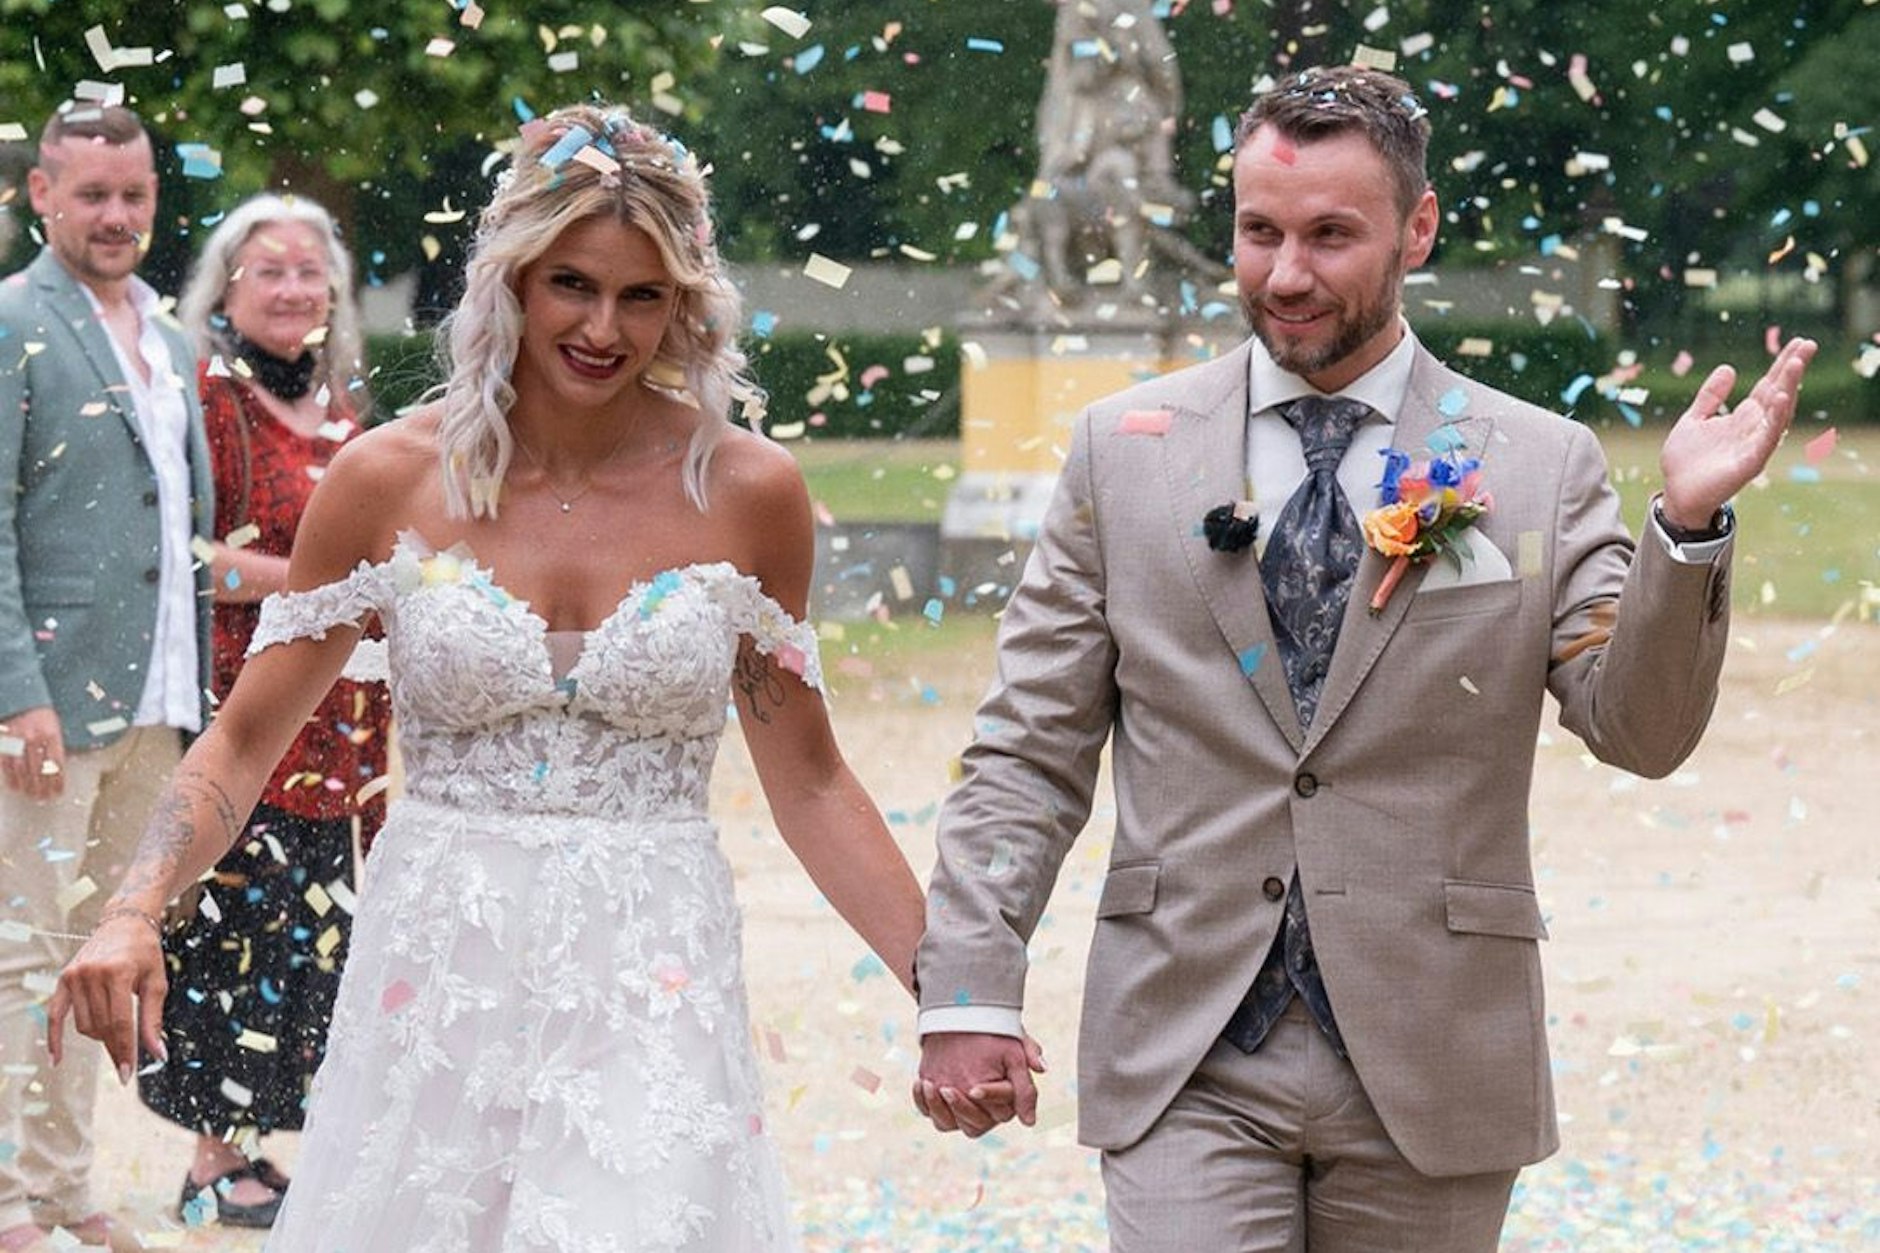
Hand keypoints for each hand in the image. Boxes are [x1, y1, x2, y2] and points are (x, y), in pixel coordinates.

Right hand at [0, 705, 66, 799]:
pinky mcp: (4, 742)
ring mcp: (17, 740)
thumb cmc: (40, 715)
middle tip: (44, 799)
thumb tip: (59, 770)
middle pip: (40, 769)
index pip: (56, 763)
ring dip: (28, 786)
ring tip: (32, 796)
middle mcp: (35, 738)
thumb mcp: (54, 727)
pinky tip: (16, 787)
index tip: (58, 793)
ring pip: (23, 769)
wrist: (19, 699)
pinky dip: (11, 778)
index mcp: (52, 734)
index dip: (57, 781)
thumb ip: (56, 746)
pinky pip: (7, 764)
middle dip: (43, 787)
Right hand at [46, 910, 168, 1082]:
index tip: (128, 1075)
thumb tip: (159, 1055)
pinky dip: (55, 1038)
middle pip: (101, 1027)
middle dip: (115, 1048)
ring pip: (84, 1025)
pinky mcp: (63, 979)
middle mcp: (92, 974)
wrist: (125, 923)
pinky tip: (57, 1059)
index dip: (125, 1050)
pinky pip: (55, 1015)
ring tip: (117, 1030)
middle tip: (126, 1064)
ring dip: (100, 1036)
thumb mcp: (157, 982)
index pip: (120, 1022)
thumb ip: (153, 1019)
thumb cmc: (146, 953)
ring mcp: (74, 976)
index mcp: (118, 972)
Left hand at [913, 1031, 1046, 1137]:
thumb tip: (1043, 1069)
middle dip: (961, 1108)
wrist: (962, 1023)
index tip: (976, 1089)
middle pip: (975, 1125)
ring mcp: (960, 1111)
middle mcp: (985, 1113)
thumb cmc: (993, 1034)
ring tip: (930, 1085)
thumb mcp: (1012, 1040)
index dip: (989, 1099)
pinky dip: (921, 1101)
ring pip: (948, 1124)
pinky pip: (927, 1112)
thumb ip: (1029, 1054)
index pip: (1002, 1110)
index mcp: (1006, 1102)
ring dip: (937, 1108)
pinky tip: (920, 1082)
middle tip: (948, 1089)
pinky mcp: (938, 1105)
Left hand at [1660, 336, 1817, 528]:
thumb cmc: (1685, 461)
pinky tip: (1782, 399)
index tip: (1799, 341)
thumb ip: (1710, 396)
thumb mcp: (1694, 420)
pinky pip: (1767, 438)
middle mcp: (1754, 429)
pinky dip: (1775, 419)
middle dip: (1793, 369)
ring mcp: (1754, 445)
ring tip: (1796, 363)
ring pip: (1777, 413)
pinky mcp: (1750, 463)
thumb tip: (1728, 367)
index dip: (1781, 365)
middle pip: (1779, 393)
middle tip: (1809, 344)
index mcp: (1743, 418)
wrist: (1676, 495)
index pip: (1768, 386)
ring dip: (1788, 387)